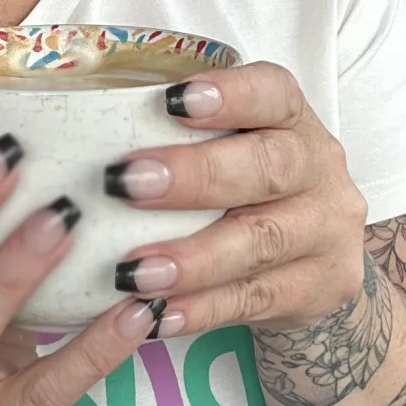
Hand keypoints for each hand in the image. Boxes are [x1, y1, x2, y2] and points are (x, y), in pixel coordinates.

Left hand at [106, 62, 366, 334]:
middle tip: (126, 183)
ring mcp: (325, 230)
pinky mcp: (321, 286)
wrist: (314, 257)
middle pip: (267, 167)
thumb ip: (176, 135)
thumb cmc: (247, 186)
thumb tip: (80, 136)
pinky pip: (256, 300)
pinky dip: (202, 308)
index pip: (275, 92)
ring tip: (134, 271)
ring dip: (192, 258)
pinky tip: (159, 313)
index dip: (230, 95)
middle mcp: (318, 167)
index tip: (174, 101)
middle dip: (194, 176)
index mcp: (292, 118)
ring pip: (261, 242)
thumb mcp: (231, 146)